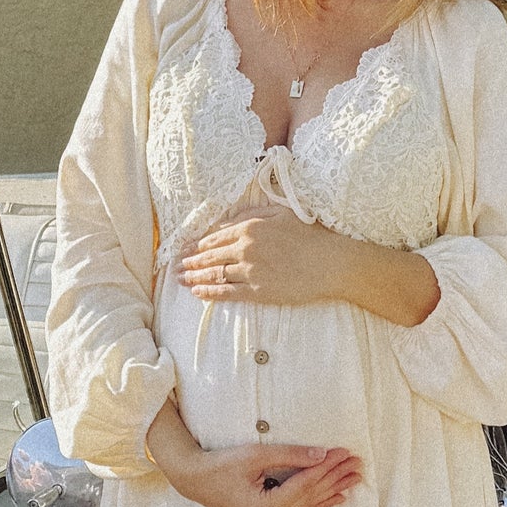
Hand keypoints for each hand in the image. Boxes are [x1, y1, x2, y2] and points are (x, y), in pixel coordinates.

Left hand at [173, 206, 349, 307]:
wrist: (330, 262)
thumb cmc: (310, 235)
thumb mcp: (281, 212)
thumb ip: (253, 213)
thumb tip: (230, 218)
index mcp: (250, 227)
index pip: (215, 237)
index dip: (197, 244)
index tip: (186, 249)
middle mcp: (245, 248)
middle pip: (210, 256)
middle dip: (190, 262)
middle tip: (176, 267)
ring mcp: (250, 271)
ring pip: (214, 274)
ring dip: (195, 278)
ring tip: (181, 280)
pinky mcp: (258, 291)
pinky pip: (227, 292)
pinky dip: (210, 293)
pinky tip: (198, 293)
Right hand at [178, 441, 363, 506]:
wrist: (193, 480)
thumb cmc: (220, 465)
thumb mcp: (255, 455)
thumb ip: (290, 456)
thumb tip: (321, 455)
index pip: (306, 484)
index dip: (327, 467)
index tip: (344, 452)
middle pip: (311, 496)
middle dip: (336, 478)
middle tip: (358, 464)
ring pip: (308, 504)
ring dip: (333, 490)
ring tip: (355, 479)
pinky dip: (319, 501)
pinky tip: (337, 497)